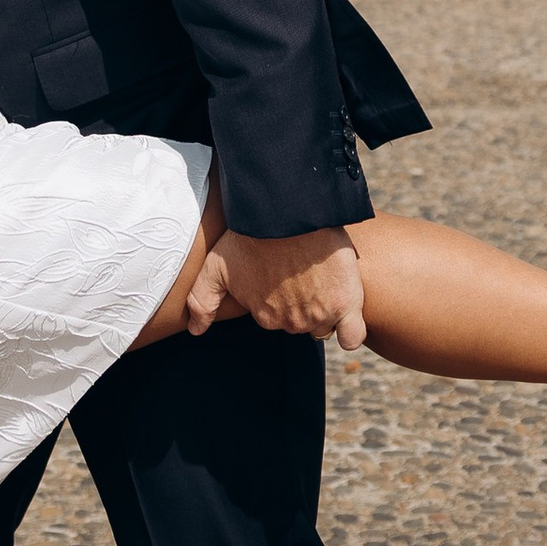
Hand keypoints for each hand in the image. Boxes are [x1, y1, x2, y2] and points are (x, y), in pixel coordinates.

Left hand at [184, 226, 365, 348]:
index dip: (279, 296)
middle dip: (300, 303)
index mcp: (265, 316)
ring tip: (319, 277)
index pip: (276, 318)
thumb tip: (194, 331)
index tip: (281, 274)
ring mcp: (320, 313)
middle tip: (300, 273)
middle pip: (301, 322)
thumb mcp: (216, 267)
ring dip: (323, 307)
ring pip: (324, 322)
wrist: (287, 211)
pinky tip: (343, 313)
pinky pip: (351, 334)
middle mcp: (292, 321)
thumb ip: (202, 302)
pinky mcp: (346, 303)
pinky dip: (349, 330)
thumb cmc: (249, 235)